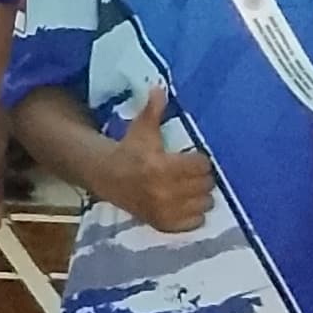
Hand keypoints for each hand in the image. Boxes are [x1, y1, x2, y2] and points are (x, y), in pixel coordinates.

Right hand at [105, 84, 212, 235]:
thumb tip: (160, 87)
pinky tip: (185, 203)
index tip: (193, 157)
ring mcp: (164, 211)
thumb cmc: (130, 150)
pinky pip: (194, 222)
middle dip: (201, 177)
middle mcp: (164, 192)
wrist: (108, 178)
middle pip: (205, 185)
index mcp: (160, 167)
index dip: (199, 159)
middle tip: (192, 172)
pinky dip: (194, 214)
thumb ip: (153, 109)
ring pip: (204, 204)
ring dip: (200, 196)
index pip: (201, 165)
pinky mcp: (163, 225)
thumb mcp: (142, 128)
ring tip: (190, 187)